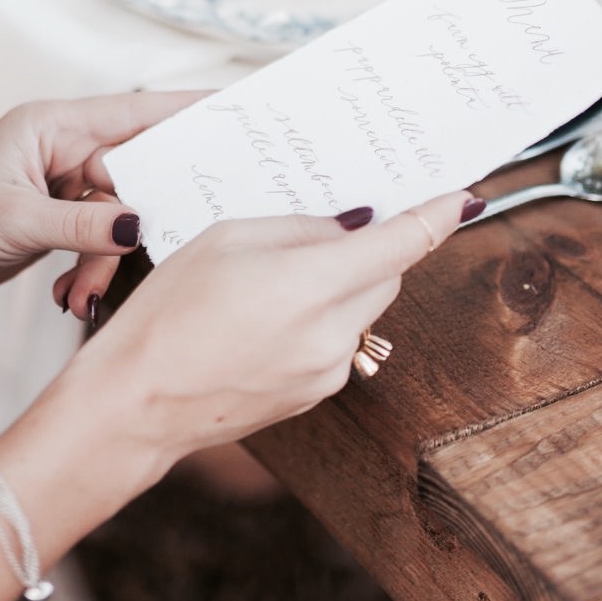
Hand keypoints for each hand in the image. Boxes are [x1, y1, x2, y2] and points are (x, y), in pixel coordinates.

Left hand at [0, 92, 199, 294]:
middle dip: (144, 218)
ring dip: (104, 262)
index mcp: (57, 127)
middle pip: (137, 174)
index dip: (188, 110)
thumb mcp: (16, 222)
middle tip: (165, 241)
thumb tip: (140, 224)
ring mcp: (66, 185)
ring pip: (119, 218)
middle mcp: (67, 149)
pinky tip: (70, 296)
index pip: (137, 113)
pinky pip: (100, 240)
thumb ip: (82, 224)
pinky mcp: (62, 218)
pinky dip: (90, 271)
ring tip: (78, 296)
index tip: (236, 109)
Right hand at [73, 190, 470, 465]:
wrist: (137, 403)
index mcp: (312, 285)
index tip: (463, 197)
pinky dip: (321, 319)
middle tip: (316, 232)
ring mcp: (328, 372)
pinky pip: (340, 341)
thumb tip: (352, 227)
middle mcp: (333, 335)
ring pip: (363, 309)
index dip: (438, 216)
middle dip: (368, 249)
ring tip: (270, 283)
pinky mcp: (316, 395)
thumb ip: (300, 228)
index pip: (402, 245)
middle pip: (387, 275)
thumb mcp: (228, 239)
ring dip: (341, 286)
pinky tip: (265, 318)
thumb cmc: (169, 314)